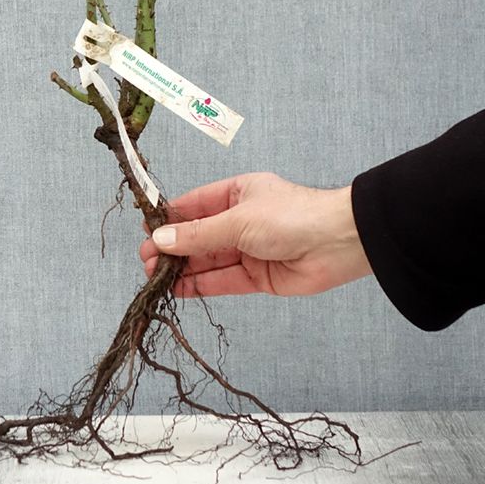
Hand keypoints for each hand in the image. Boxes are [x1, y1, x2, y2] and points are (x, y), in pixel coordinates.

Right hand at [139, 172, 371, 296]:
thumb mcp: (238, 220)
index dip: (168, 218)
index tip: (145, 231)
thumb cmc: (291, 216)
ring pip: (207, 260)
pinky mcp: (258, 277)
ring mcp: (249, 249)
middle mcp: (240, 220)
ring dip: (181, 268)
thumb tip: (160, 239)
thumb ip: (198, 234)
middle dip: (171, 248)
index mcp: (236, 194)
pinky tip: (177, 289)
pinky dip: (200, 285)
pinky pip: (222, 280)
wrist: (339, 243)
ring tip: (153, 278)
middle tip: (145, 261)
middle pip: (198, 235)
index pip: (194, 206)